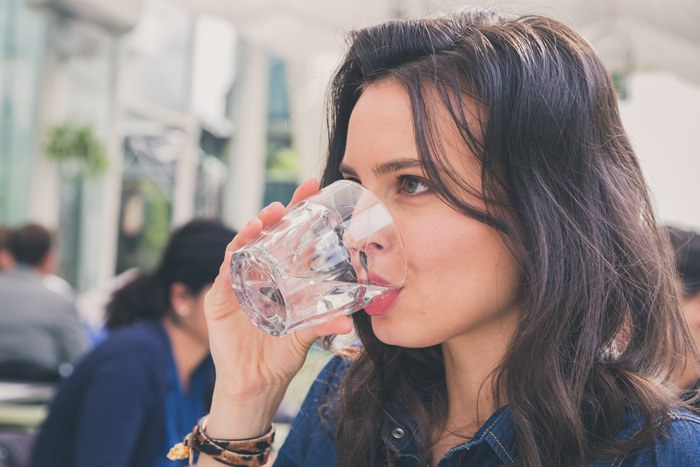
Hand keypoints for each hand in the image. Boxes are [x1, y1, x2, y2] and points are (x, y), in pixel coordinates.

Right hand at [202, 177, 352, 437]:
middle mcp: (258, 272)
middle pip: (265, 234)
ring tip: (264, 220)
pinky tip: (239, 253)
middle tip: (287, 201)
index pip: (290, 234)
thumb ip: (324, 324)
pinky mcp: (219, 300)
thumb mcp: (306, 335)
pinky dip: (231, 263)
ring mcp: (237, 283)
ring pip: (241, 248)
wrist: (257, 382)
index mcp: (281, 274)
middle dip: (275, 214)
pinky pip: (223, 276)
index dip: (300, 210)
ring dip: (250, 231)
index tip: (315, 186)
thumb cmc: (281, 353)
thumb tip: (350, 321)